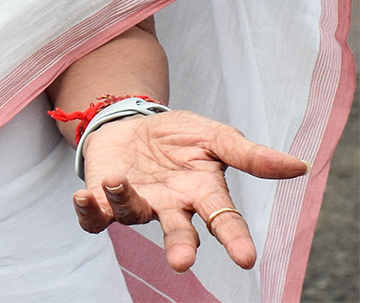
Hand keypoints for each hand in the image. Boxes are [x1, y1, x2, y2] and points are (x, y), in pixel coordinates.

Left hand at [71, 110, 307, 272]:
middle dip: (181, 246)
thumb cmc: (178, 136)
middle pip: (179, 233)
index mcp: (203, 194)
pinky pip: (95, 215)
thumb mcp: (216, 136)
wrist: (132, 122)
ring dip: (125, 203)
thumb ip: (251, 156)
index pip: (224, 220)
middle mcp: (172, 207)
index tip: (246, 259)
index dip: (234, 239)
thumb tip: (299, 165)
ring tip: (119, 182)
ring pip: (133, 216)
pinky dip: (88, 210)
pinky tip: (83, 197)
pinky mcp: (104, 198)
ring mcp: (138, 205)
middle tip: (182, 261)